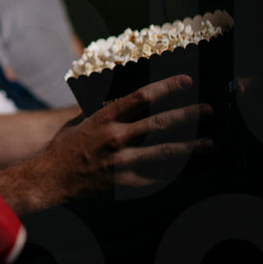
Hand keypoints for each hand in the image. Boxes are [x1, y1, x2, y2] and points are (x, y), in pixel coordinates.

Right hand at [7, 74, 212, 211]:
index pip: (141, 97)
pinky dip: (175, 173)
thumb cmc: (65, 147)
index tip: (186, 81)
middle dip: (188, 116)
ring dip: (191, 148)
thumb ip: (106, 111)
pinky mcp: (125, 182)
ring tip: (212, 144)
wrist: (51, 179)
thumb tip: (129, 100)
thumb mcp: (82, 121)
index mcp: (105, 117)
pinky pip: (156, 177)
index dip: (166, 87)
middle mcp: (115, 138)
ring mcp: (121, 162)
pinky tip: (192, 169)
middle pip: (160, 124)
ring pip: (164, 153)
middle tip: (209, 111)